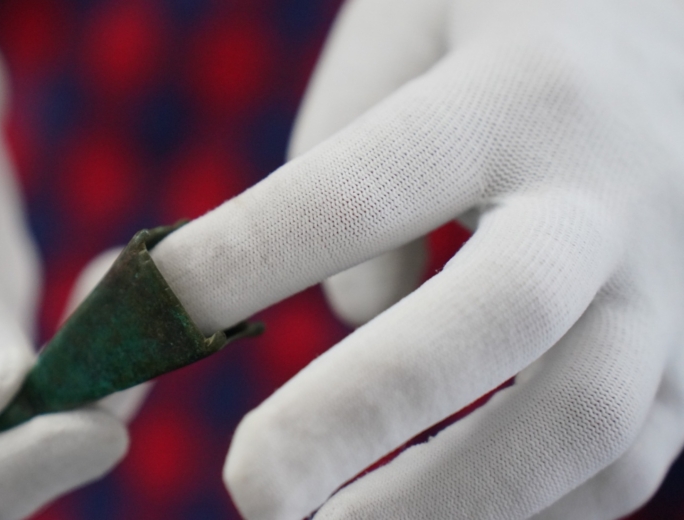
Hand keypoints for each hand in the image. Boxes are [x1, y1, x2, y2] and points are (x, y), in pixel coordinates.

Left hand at [149, 0, 683, 516]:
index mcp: (518, 94)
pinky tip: (434, 512)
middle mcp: (609, 192)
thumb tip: (352, 314)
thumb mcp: (414, 33)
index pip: (364, 190)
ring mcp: (670, 281)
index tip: (154, 316)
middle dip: (361, 416)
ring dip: (448, 502)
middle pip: (496, 319)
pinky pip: (619, 459)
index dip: (247, 259)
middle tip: (252, 493)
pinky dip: (518, 508)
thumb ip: (353, 168)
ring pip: (583, 420)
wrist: (679, 40)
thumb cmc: (514, 27)